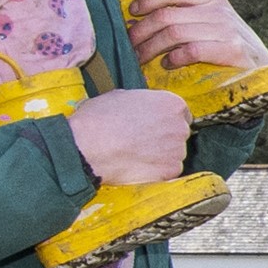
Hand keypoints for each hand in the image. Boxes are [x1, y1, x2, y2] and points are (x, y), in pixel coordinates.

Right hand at [67, 87, 192, 184]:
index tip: (154, 125)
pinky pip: (168, 171)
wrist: (87, 147)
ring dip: (160, 155)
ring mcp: (177, 150)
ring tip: (136, 154)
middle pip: (178, 133)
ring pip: (174, 153)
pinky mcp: (170, 171)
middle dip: (164, 137)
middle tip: (142, 140)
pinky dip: (156, 170)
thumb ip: (141, 102)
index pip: (180, 113)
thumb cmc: (99, 120)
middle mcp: (179, 126)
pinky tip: (137, 165)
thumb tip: (139, 107)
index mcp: (171, 103)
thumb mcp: (120, 96)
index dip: (165, 120)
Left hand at [129, 0, 267, 73]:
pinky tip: (166, 65)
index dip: (148, 0)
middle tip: (129, 44)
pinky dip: (173, 58)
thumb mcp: (210, 21)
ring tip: (140, 58)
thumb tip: (141, 16)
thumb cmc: (226, 46)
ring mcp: (226, 30)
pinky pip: (192, 51)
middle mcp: (218, 10)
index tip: (132, 13)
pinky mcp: (231, 51)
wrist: (261, 70)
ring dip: (150, 48)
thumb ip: (185, 14)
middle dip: (141, 31)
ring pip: (174, 33)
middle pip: (167, 15)